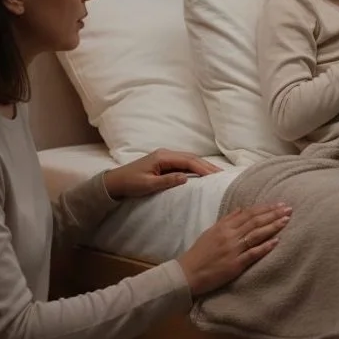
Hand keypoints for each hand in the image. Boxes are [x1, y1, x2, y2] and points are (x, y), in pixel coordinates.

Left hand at [102, 149, 220, 199]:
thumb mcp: (148, 185)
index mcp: (162, 157)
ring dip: (203, 166)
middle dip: (207, 165)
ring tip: (216, 174)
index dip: (203, 168)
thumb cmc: (130, 184)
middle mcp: (165, 153)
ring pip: (189, 159)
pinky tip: (202, 173)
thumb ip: (167, 181)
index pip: (188, 161)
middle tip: (222, 174)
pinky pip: (183, 163)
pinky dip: (195, 167)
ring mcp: (165, 157)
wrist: (115, 182)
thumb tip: (186, 178)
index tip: (216, 176)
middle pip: (191, 158)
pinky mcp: (164, 162)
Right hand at [177, 203, 291, 295]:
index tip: (278, 204)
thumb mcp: (211, 231)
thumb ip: (227, 220)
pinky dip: (265, 247)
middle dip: (273, 214)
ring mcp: (233, 249)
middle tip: (289, 208)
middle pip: (255, 221)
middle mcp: (229, 235)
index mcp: (224, 226)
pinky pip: (252, 253)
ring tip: (286, 220)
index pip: (248, 213)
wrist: (188, 272)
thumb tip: (241, 209)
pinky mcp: (235, 264)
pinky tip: (277, 241)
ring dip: (273, 226)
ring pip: (256, 234)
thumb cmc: (200, 253)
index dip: (265, 208)